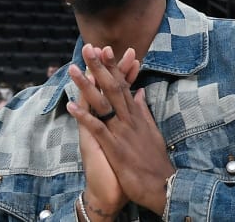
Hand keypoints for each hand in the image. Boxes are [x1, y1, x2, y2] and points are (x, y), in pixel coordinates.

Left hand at [68, 44, 174, 214]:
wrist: (163, 186)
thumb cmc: (155, 160)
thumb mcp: (151, 130)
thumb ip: (143, 110)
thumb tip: (139, 91)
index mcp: (135, 114)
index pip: (122, 84)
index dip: (112, 66)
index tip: (104, 49)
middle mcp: (128, 118)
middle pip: (112, 87)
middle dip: (99, 67)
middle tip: (88, 48)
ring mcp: (122, 132)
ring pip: (102, 103)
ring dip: (87, 85)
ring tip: (73, 70)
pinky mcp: (116, 147)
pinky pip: (97, 129)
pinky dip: (84, 117)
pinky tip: (72, 106)